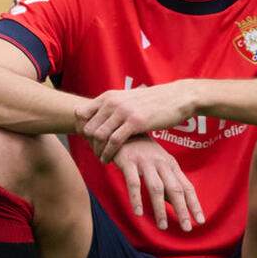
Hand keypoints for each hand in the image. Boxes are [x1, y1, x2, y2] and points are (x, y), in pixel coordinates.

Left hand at [78, 81, 198, 162]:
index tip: (87, 140)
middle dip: (88, 143)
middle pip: (87, 127)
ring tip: (101, 158)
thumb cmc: (152, 101)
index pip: (80, 113)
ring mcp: (123, 111)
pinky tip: (109, 160)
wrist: (176, 97)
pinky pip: (114, 141)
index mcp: (108, 96)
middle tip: (95, 153)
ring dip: (97, 151)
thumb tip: (100, 119)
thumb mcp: (127, 99)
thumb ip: (113, 107)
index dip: (80, 128)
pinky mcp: (135, 122)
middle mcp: (112, 102)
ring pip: (99, 135)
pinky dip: (108, 153)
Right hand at [111, 138, 204, 231]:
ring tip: (163, 226)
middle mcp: (161, 163)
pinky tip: (138, 213)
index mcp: (171, 165)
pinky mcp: (128, 161)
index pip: (186, 187)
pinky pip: (133, 183)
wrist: (121, 128)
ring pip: (156, 188)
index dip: (194, 204)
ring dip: (160, 208)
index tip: (201, 221)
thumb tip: (177, 204)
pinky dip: (136, 198)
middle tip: (187, 228)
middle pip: (175, 189)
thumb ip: (168, 182)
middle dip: (182, 210)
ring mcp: (145, 162)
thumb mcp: (159, 163)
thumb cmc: (142, 150)